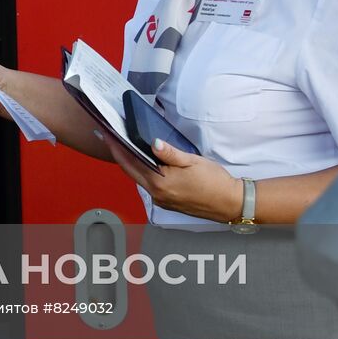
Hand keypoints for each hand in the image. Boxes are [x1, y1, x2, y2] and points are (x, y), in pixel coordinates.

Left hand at [102, 137, 241, 221]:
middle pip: (131, 172)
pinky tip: (145, 162)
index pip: (130, 163)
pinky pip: (150, 185)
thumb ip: (170, 153)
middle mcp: (157, 195)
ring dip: (132, 164)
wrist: (231, 203)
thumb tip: (153, 143)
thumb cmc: (214, 182)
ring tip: (124, 147)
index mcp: (160, 183)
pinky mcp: (168, 203)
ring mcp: (162, 201)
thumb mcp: (192, 161)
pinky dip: (144, 172)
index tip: (106, 135)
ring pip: (140, 179)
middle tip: (109, 138)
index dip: (116, 148)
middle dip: (120, 154)